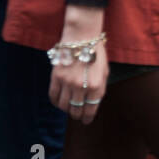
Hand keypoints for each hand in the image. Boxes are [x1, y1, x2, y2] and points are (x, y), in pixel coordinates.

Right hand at [49, 5, 108, 125]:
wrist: (82, 37)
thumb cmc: (96, 53)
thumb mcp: (105, 72)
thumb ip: (99, 88)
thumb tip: (93, 103)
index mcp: (97, 86)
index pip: (90, 109)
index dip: (87, 118)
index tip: (86, 121)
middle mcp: (81, 87)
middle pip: (76, 110)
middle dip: (77, 115)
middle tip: (77, 115)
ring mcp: (67, 83)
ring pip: (64, 105)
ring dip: (66, 110)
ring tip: (69, 108)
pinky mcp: (56, 77)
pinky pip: (53, 96)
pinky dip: (56, 102)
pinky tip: (59, 102)